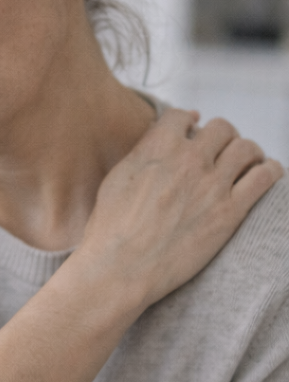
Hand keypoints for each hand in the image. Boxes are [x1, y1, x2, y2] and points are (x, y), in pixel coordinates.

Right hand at [79, 108, 283, 311]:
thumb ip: (142, 153)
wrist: (121, 265)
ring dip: (247, 152)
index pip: (182, 116)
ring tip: (245, 163)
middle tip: (219, 151)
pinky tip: (264, 174)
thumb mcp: (117, 177)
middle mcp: (188, 159)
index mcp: (157, 147)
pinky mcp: (231, 211)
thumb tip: (160, 137)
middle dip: (220, 137)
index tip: (192, 129)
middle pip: (221, 128)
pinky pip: (265, 176)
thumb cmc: (111, 227)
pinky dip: (269, 170)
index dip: (188, 122)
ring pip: (246, 148)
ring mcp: (212, 184)